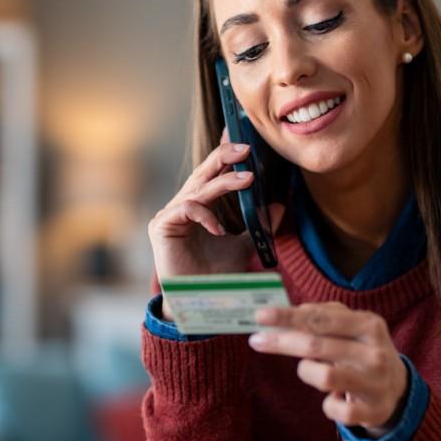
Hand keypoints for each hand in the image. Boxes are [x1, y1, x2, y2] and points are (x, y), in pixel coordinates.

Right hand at [148, 132, 283, 286]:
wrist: (199, 302)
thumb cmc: (215, 275)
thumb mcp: (244, 247)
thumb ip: (257, 226)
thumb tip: (278, 206)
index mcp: (199, 205)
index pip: (212, 172)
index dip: (225, 154)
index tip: (242, 138)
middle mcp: (182, 205)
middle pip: (203, 173)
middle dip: (224, 156)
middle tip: (247, 149)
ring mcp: (170, 214)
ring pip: (199, 189)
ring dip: (225, 182)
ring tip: (249, 180)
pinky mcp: (162, 226)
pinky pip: (186, 209)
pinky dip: (206, 214)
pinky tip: (220, 228)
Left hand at [248, 302, 406, 433]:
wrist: (399, 390)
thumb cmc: (364, 352)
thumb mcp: (353, 328)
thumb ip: (324, 316)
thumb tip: (293, 311)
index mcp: (369, 326)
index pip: (322, 318)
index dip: (289, 317)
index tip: (261, 316)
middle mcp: (375, 353)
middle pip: (317, 346)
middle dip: (282, 342)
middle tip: (257, 340)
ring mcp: (376, 383)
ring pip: (323, 377)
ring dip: (307, 372)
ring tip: (313, 371)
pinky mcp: (373, 411)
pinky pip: (334, 409)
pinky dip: (327, 404)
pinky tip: (333, 398)